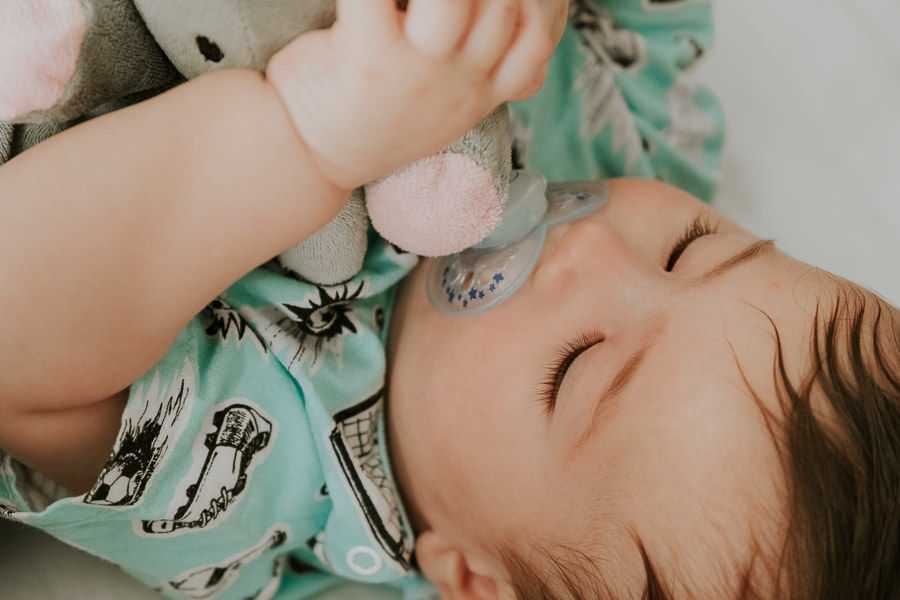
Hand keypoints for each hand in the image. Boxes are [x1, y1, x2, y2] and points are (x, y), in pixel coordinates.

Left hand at [266, 0, 558, 191]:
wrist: (304, 161)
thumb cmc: (367, 119)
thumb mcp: (443, 109)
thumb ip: (478, 71)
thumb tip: (513, 38)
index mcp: (480, 92)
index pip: (537, 38)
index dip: (537, 3)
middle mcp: (461, 81)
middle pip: (505, 5)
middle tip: (445, 0)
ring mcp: (419, 68)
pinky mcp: (369, 53)